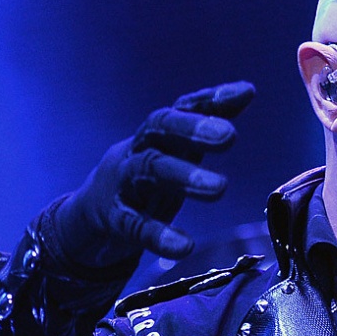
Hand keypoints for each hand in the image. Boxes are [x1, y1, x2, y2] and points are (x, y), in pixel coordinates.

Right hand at [51, 82, 253, 268]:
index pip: (181, 107)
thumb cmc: (144, 178)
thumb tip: (247, 90)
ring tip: (219, 187)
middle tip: (229, 136)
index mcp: (157, 135)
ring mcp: (122, 182)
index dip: (211, 100)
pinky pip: (134, 224)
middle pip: (159, 128)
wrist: (89, 216)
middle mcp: (138, 149)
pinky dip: (159, 234)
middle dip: (193, 129)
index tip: (245, 93)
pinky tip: (184, 246)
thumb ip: (207, 124)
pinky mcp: (113, 218)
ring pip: (149, 169)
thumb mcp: (174, 150)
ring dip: (184, 176)